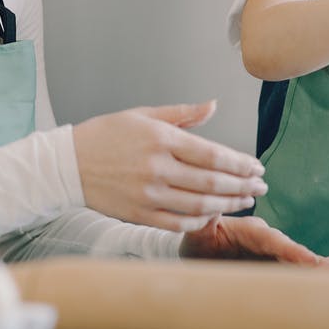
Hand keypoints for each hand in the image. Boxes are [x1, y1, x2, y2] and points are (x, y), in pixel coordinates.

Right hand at [73, 101, 267, 232]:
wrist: (67, 164)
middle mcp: (157, 168)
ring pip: (199, 205)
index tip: (257, 167)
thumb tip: (214, 105)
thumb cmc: (106, 135)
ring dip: (228, 205)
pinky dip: (200, 221)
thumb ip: (182, 114)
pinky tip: (213, 215)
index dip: (240, 164)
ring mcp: (148, 194)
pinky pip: (177, 223)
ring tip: (245, 201)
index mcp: (161, 139)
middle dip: (242, 186)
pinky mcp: (138, 214)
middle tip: (261, 187)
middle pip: (211, 182)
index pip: (212, 154)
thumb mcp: (143, 114)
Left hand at [179, 216, 328, 269]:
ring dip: (324, 266)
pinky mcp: (275, 266)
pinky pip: (298, 269)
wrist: (197, 251)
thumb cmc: (197, 242)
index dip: (292, 251)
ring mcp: (273, 254)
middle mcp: (267, 241)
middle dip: (316, 261)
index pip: (273, 241)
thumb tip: (207, 211)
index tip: (310, 260)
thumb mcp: (197, 234)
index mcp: (250, 231)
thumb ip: (204, 225)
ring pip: (301, 261)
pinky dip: (319, 270)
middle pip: (294, 252)